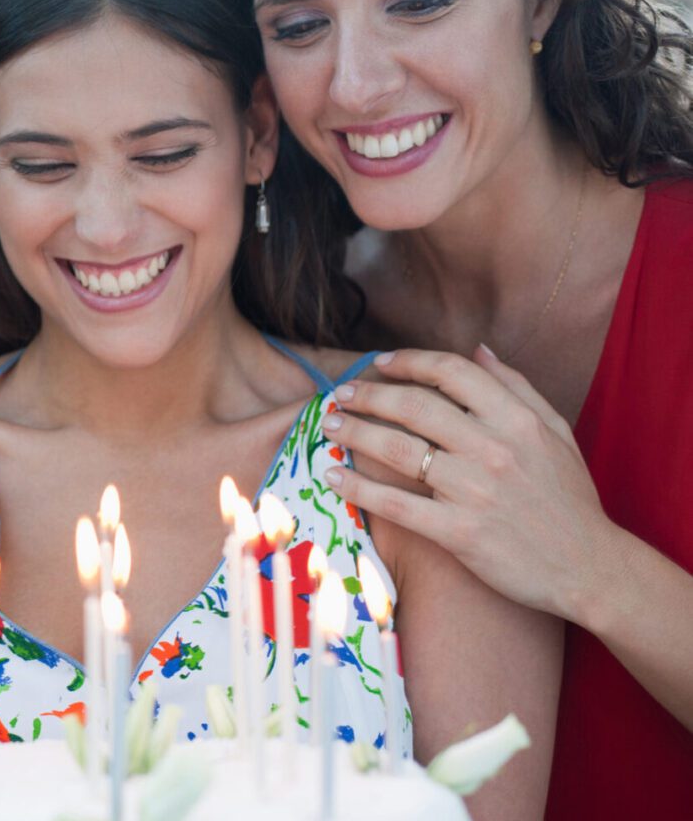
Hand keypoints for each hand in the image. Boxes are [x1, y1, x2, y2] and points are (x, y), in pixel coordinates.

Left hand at [320, 345, 612, 619]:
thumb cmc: (570, 499)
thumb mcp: (556, 432)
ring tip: (328, 425)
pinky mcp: (459, 532)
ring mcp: (474, 491)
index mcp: (517, 420)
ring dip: (353, 432)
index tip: (380, 362)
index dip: (409, 361)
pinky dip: (359, 487)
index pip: (451, 371)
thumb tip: (479, 349)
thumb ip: (516, 387)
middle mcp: (493, 449)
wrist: (590, 568)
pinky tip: (332, 476)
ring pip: (397, 449)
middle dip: (368, 395)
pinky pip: (396, 503)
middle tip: (340, 395)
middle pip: (413, 406)